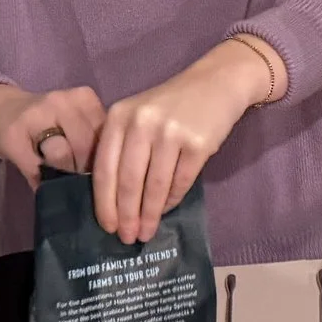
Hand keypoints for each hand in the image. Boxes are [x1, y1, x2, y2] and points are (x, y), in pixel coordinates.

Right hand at [0, 84, 103, 188]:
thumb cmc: (46, 124)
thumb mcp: (75, 123)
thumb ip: (94, 140)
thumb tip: (112, 175)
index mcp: (83, 98)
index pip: (106, 134)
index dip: (104, 158)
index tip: (96, 169)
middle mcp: (61, 100)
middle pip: (85, 146)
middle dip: (83, 168)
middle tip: (76, 177)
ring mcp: (35, 115)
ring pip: (62, 155)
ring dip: (62, 172)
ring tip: (57, 172)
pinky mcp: (14, 134)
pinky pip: (36, 167)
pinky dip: (41, 179)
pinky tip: (40, 175)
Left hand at [93, 38, 279, 242]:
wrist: (217, 83)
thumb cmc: (172, 105)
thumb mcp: (138, 116)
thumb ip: (122, 148)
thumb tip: (113, 201)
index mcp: (120, 116)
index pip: (105, 168)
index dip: (104, 202)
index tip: (107, 227)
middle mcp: (142, 122)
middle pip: (128, 180)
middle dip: (126, 215)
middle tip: (127, 238)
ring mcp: (171, 132)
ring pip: (154, 185)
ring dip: (149, 214)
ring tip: (146, 233)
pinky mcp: (198, 143)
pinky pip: (180, 181)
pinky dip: (171, 200)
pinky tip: (166, 210)